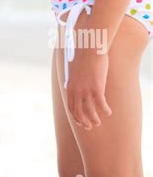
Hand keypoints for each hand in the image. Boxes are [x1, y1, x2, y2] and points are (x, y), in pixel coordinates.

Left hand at [66, 14, 111, 130]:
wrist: (89, 49)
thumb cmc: (82, 58)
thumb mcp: (72, 71)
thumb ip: (71, 80)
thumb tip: (67, 85)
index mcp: (69, 87)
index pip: (71, 107)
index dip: (76, 116)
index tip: (80, 122)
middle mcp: (76, 91)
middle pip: (78, 112)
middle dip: (83, 122)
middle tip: (89, 127)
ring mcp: (86, 91)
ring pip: (90, 112)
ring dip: (94, 120)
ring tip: (98, 123)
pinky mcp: (97, 88)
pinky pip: (101, 104)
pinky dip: (105, 110)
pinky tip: (109, 112)